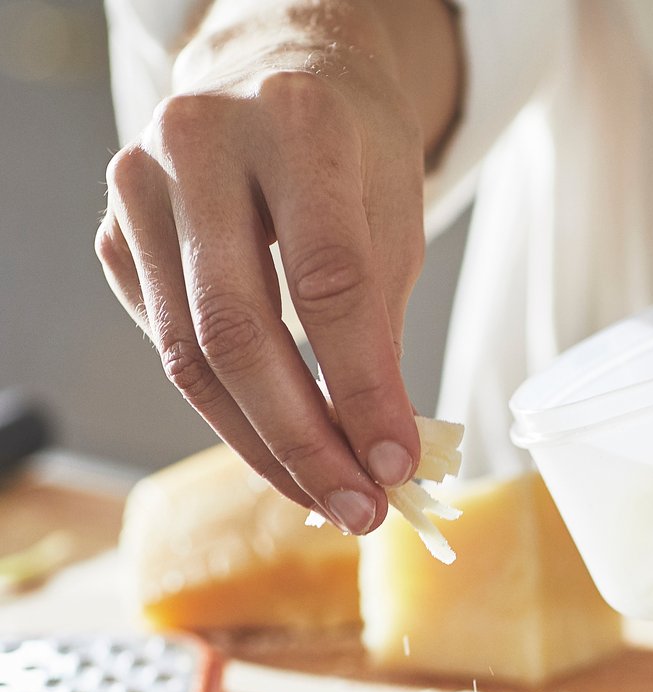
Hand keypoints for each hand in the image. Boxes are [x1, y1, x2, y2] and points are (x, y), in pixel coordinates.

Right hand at [95, 0, 458, 529]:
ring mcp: (140, 188)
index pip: (328, 281)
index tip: (397, 466)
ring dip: (265, 447)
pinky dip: (232, 417)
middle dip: (304, 440)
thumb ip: (381, 331)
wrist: (279, 81)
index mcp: (295, 121)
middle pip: (238, 328)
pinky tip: (284, 455)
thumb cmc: (352, 159)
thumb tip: (382, 457)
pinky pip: (171, 352)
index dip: (363, 387)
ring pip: (191, 355)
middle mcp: (199, 143)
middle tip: (359, 509)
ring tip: (329, 500)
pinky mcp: (115, 237)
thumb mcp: (393, 221)